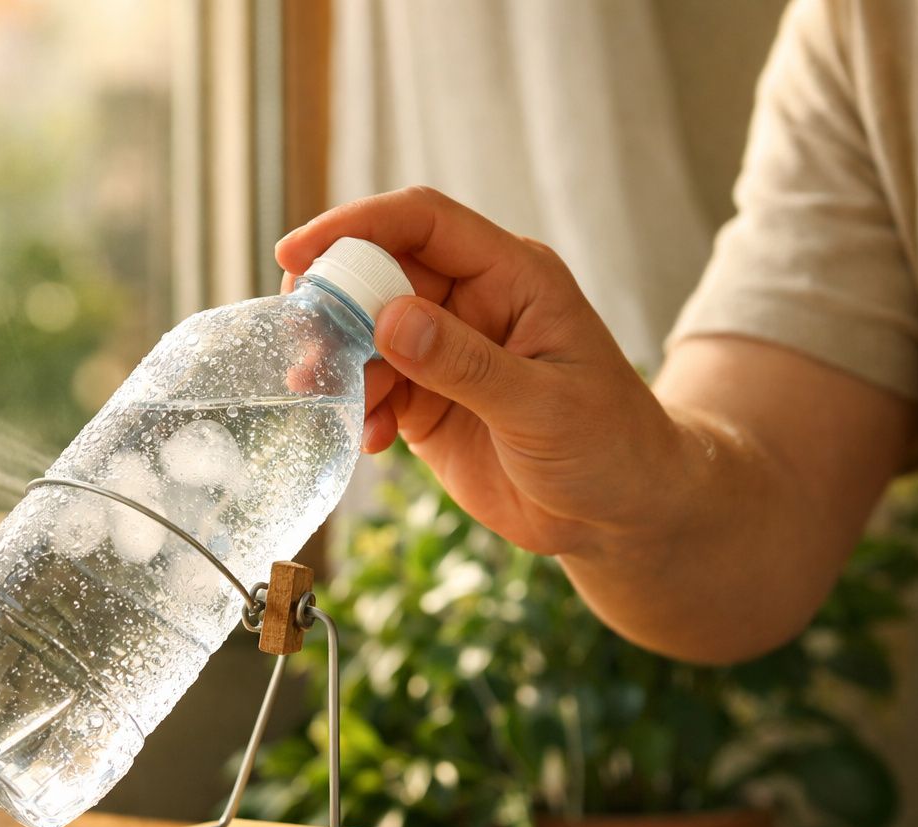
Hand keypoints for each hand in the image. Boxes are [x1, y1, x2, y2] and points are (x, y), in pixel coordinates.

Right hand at [277, 187, 679, 556]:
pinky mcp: (428, 399)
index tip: (297, 254)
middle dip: (332, 303)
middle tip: (298, 341)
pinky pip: (373, 387)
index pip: (422, 222)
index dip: (355, 226)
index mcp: (511, 276)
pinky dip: (358, 408)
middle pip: (379, 273)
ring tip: (323, 397)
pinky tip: (370, 441)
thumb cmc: (609, 445)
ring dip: (337, 362)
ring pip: (366, 333)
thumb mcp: (542, 404)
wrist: (620, 513)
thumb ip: (464, 363)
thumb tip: (389, 319)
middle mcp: (472, 302)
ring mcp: (446, 351)